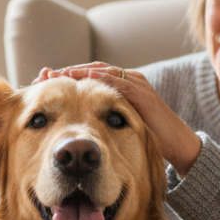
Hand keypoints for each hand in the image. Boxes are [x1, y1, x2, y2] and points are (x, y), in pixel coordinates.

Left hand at [35, 62, 201, 176]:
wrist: (178, 147)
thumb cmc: (147, 141)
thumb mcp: (118, 129)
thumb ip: (100, 124)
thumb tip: (71, 134)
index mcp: (119, 88)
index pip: (87, 78)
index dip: (64, 79)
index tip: (41, 83)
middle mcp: (126, 81)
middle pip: (89, 71)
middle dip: (65, 73)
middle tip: (42, 76)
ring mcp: (136, 85)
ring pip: (101, 73)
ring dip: (77, 73)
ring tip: (57, 75)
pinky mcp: (143, 94)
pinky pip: (120, 84)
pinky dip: (102, 80)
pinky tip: (85, 80)